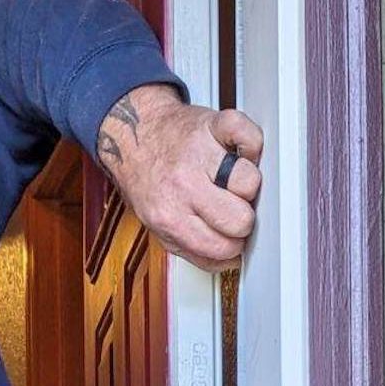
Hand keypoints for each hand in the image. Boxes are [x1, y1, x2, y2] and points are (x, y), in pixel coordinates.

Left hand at [97, 85, 263, 272]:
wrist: (132, 136)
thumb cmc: (148, 181)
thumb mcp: (158, 227)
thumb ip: (192, 248)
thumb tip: (228, 261)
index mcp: (170, 218)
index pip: (222, 247)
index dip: (233, 245)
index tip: (231, 237)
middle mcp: (184, 186)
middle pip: (240, 218)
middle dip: (242, 219)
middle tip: (231, 210)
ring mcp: (198, 153)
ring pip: (249, 182)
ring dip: (247, 185)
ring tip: (232, 183)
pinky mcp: (211, 125)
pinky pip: (248, 134)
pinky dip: (252, 144)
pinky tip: (239, 155)